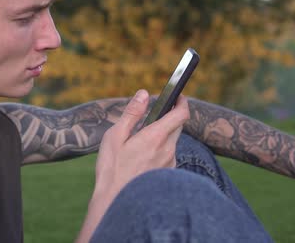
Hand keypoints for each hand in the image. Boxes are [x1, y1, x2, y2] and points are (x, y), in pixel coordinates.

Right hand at [76, 90, 189, 242]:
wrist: (117, 201)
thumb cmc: (112, 168)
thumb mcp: (115, 136)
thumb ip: (132, 114)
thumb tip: (143, 94)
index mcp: (155, 137)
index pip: (181, 113)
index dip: (182, 102)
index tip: (177, 96)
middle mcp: (168, 149)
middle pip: (178, 126)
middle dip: (170, 116)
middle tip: (154, 115)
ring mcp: (170, 163)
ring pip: (172, 142)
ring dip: (162, 135)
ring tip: (141, 141)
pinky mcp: (168, 174)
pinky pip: (168, 155)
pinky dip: (160, 150)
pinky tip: (142, 158)